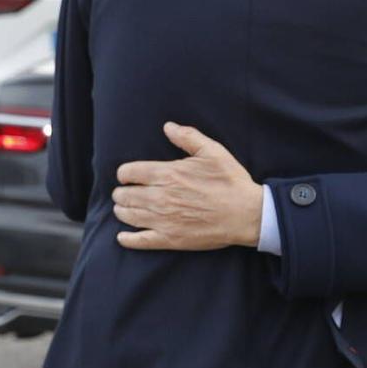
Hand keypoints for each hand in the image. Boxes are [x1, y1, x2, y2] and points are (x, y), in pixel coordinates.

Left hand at [113, 123, 262, 251]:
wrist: (246, 214)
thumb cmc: (230, 181)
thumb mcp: (213, 151)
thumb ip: (188, 137)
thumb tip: (168, 127)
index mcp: (168, 174)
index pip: (130, 172)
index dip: (124, 173)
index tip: (126, 176)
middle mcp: (161, 197)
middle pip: (125, 195)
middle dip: (121, 193)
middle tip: (122, 193)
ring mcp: (164, 220)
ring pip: (129, 216)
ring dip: (121, 211)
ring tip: (122, 209)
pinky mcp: (170, 239)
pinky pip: (140, 240)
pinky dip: (127, 239)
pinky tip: (123, 236)